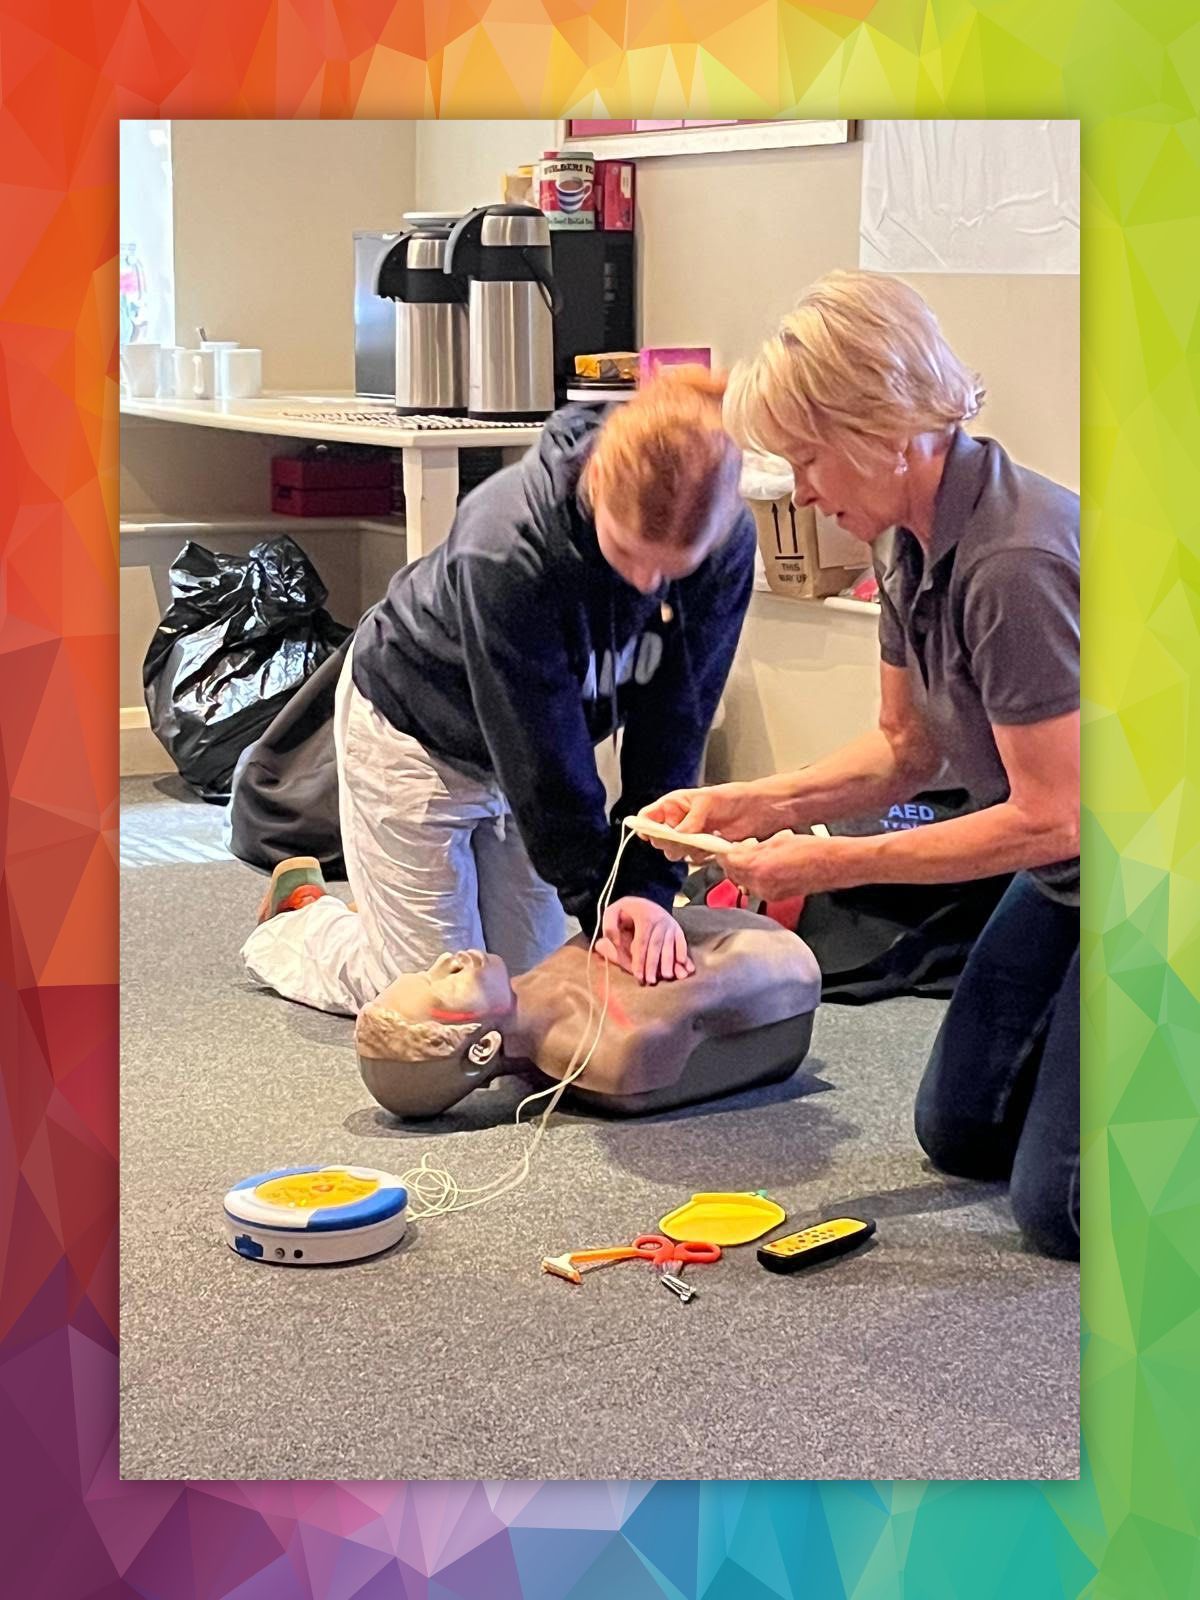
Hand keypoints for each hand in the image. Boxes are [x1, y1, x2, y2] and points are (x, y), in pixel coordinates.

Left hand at [595, 897, 694, 984]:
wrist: (643, 900)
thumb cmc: (625, 911)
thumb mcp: (612, 912)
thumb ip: (610, 926)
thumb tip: (615, 941)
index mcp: (644, 916)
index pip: (641, 942)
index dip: (639, 959)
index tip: (637, 975)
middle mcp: (660, 919)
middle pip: (656, 946)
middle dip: (653, 965)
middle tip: (650, 981)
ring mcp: (670, 924)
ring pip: (670, 945)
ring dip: (669, 962)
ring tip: (667, 976)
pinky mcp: (677, 928)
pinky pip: (682, 941)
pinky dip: (683, 953)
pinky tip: (684, 965)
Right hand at [638, 782, 775, 861]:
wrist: (757, 810)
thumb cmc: (732, 797)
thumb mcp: (709, 801)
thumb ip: (692, 818)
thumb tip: (678, 834)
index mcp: (674, 805)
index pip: (648, 817)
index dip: (645, 827)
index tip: (650, 836)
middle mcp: (678, 821)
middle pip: (659, 839)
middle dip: (670, 842)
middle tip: (685, 838)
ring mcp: (690, 836)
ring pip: (674, 852)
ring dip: (686, 850)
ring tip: (703, 839)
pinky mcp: (702, 848)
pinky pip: (693, 858)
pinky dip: (701, 855)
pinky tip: (712, 844)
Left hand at [722, 832, 838, 900]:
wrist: (832, 865)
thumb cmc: (811, 850)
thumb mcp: (776, 841)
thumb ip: (753, 848)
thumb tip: (739, 851)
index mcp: (758, 867)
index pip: (728, 861)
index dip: (724, 852)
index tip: (722, 847)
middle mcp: (760, 884)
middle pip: (733, 874)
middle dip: (733, 862)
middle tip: (736, 850)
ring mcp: (768, 893)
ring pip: (744, 882)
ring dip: (744, 871)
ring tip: (754, 857)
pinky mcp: (776, 897)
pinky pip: (757, 888)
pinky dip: (756, 878)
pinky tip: (765, 867)